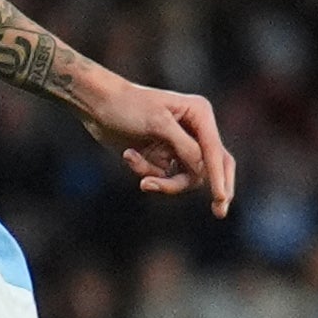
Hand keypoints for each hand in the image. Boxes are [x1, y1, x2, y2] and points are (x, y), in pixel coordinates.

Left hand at [72, 70, 235, 215]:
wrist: (96, 104)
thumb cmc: (127, 106)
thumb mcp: (157, 123)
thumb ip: (184, 146)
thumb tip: (204, 171)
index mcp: (199, 114)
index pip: (215, 152)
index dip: (219, 177)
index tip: (221, 198)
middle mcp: (194, 130)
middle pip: (212, 167)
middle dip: (214, 188)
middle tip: (219, 212)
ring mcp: (178, 146)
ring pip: (186, 177)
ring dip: (162, 180)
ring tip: (143, 181)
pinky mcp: (161, 156)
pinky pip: (163, 176)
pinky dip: (146, 171)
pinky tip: (129, 155)